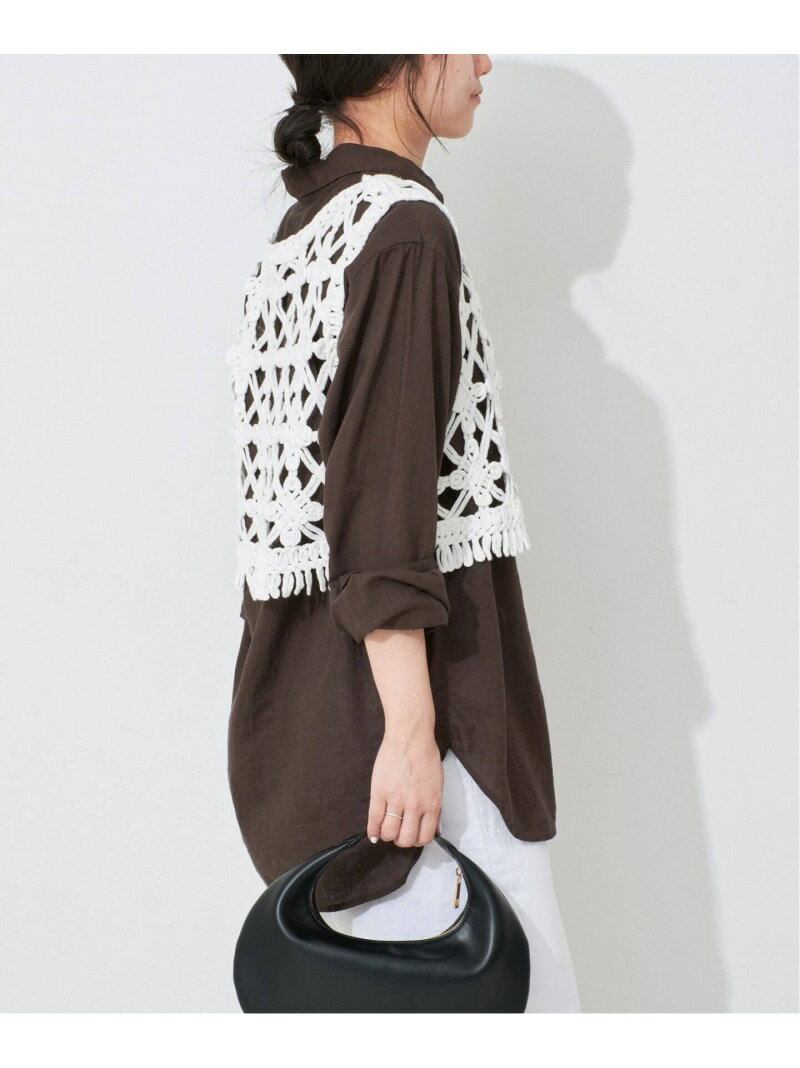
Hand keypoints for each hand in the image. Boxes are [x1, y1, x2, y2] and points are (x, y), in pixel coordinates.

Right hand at [367, 728, 442, 847]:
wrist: (410, 737)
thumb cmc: (426, 757)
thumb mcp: (438, 784)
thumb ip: (436, 808)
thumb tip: (435, 828)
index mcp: (432, 803)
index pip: (425, 836)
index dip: (417, 841)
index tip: (412, 836)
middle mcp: (415, 805)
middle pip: (406, 839)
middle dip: (402, 841)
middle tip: (399, 834)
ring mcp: (396, 799)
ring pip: (389, 832)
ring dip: (387, 836)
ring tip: (387, 829)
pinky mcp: (379, 792)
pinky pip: (374, 818)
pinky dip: (372, 831)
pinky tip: (373, 834)